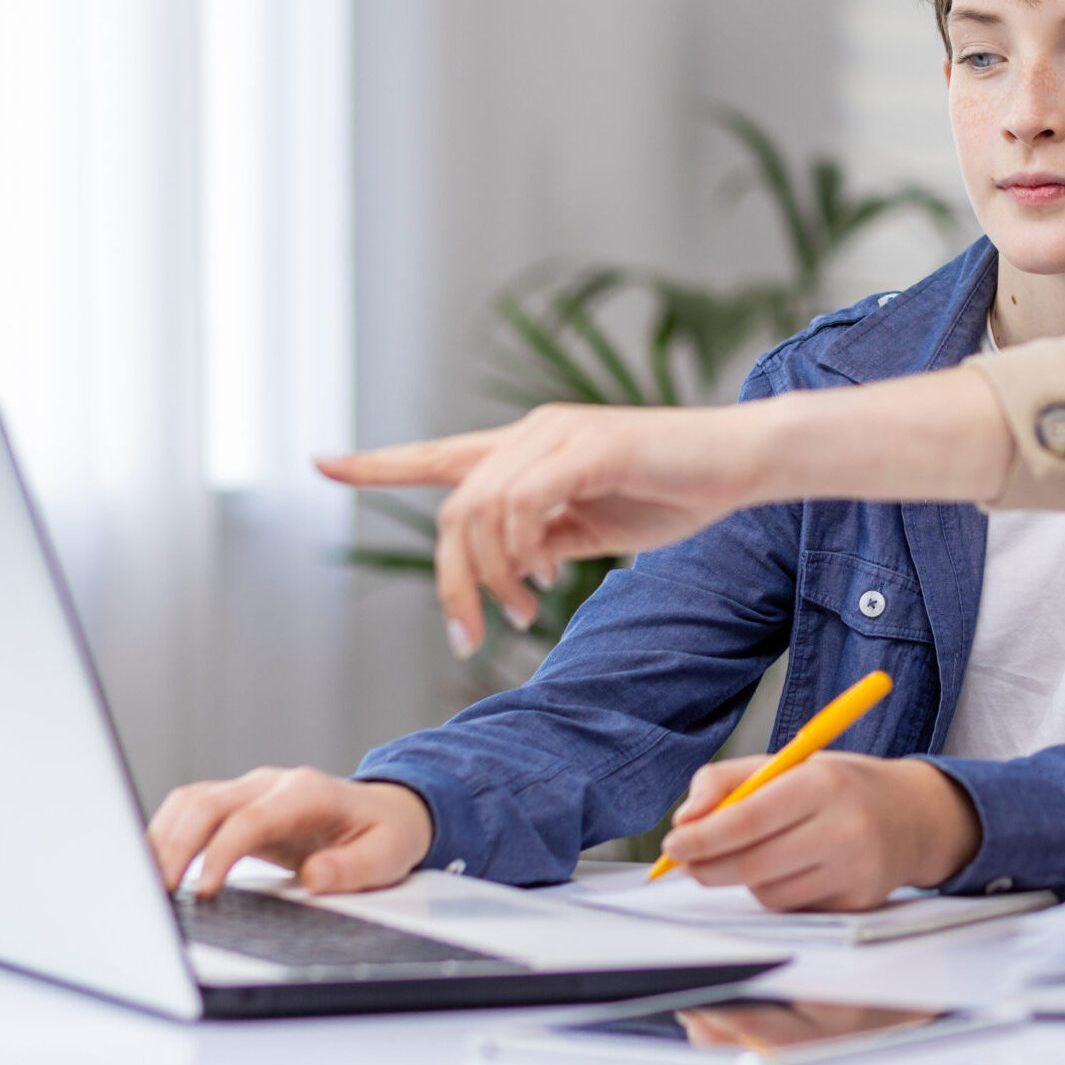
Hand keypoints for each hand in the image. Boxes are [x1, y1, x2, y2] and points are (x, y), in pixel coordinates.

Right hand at [146, 768, 433, 897]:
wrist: (388, 811)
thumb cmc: (386, 833)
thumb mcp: (388, 855)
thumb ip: (353, 868)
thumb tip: (315, 877)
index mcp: (307, 794)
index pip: (249, 819)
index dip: (219, 853)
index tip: (203, 891)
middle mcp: (272, 785)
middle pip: (207, 803)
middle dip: (176, 846)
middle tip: (158, 892)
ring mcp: (251, 791)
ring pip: (190, 802)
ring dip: (163, 838)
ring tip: (147, 884)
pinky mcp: (236, 806)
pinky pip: (190, 811)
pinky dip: (167, 834)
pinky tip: (155, 866)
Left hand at [320, 403, 749, 655]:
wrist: (741, 462)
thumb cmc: (675, 490)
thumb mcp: (594, 524)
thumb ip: (545, 536)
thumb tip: (509, 567)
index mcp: (528, 447)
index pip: (438, 453)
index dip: (378, 463)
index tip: (322, 463)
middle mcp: (531, 431)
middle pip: (453, 510)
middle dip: (453, 583)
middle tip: (478, 633)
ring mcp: (558, 435)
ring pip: (481, 513)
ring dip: (492, 577)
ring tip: (525, 610)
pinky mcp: (589, 447)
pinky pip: (525, 504)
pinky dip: (523, 550)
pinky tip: (548, 578)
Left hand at [657, 753, 981, 911]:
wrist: (914, 816)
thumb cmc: (839, 786)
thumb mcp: (788, 763)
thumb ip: (726, 780)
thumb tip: (685, 819)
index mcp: (822, 783)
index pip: (748, 819)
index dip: (703, 837)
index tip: (673, 844)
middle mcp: (844, 828)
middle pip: (754, 864)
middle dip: (708, 867)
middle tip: (686, 862)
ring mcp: (855, 871)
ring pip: (769, 893)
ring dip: (745, 880)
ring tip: (758, 854)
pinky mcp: (858, 902)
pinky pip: (794, 908)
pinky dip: (776, 893)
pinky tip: (792, 869)